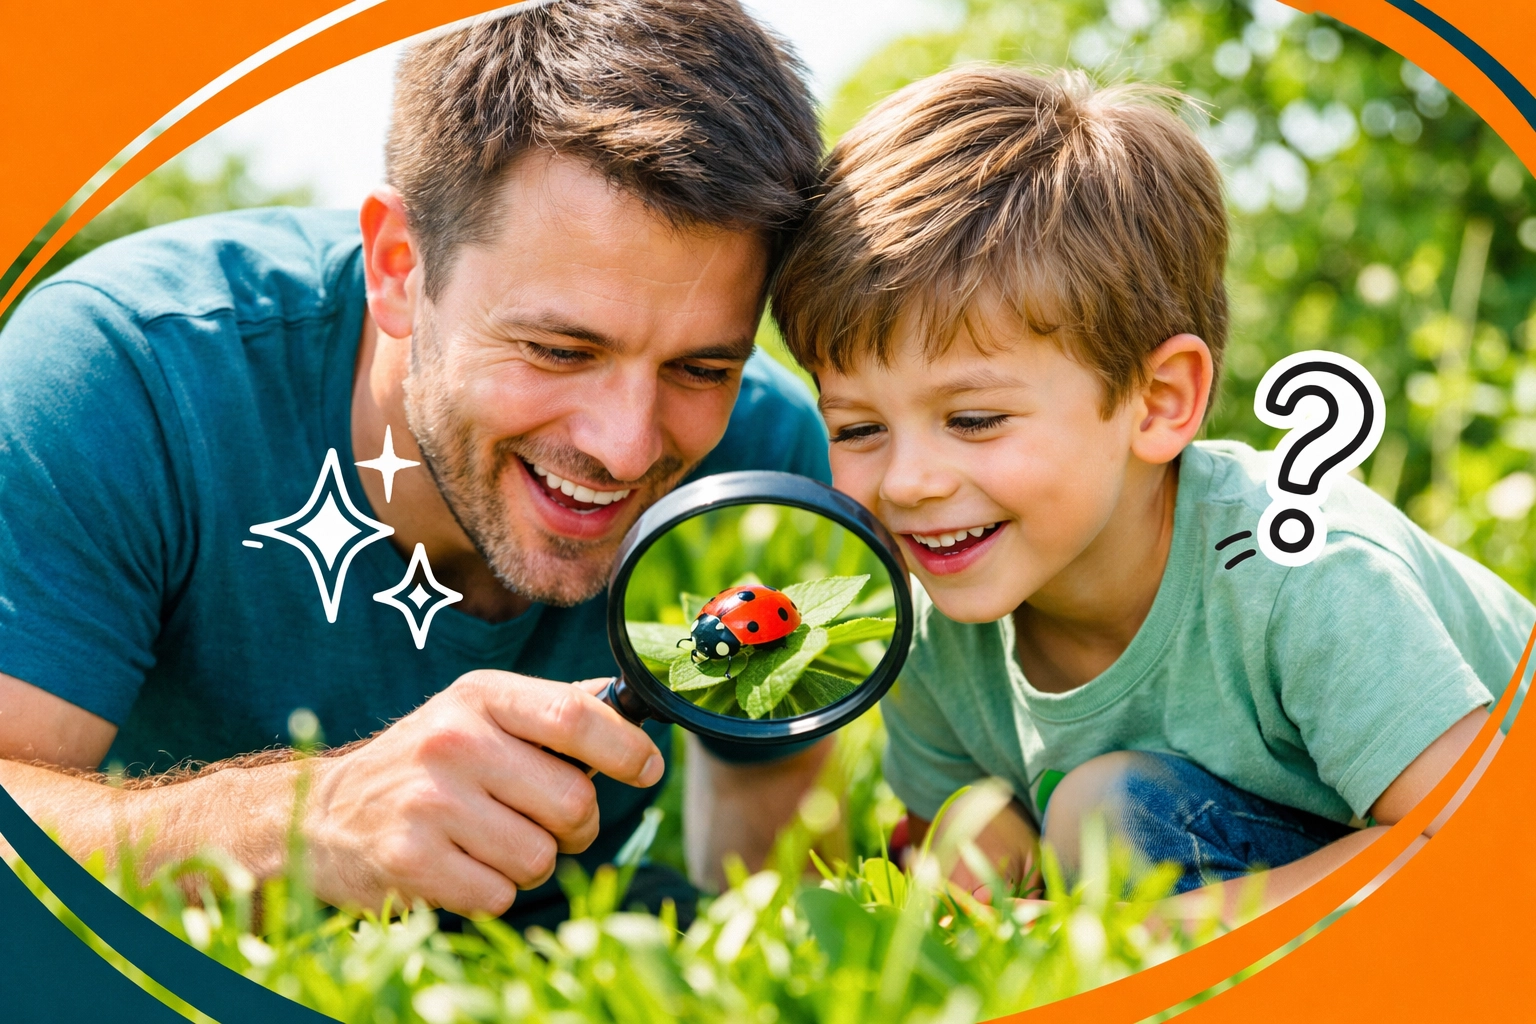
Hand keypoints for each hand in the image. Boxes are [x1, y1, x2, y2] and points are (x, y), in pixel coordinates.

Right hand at [300, 670, 663, 916]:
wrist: (324, 815)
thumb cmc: (426, 763)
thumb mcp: (479, 713)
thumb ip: (554, 708)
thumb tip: (632, 702)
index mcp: (481, 696)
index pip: (576, 715)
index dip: (626, 748)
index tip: (647, 769)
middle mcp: (454, 740)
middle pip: (573, 801)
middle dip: (576, 827)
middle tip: (546, 824)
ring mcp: (429, 801)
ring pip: (540, 857)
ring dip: (529, 863)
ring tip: (489, 843)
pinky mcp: (410, 859)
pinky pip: (499, 896)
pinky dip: (491, 894)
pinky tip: (459, 868)